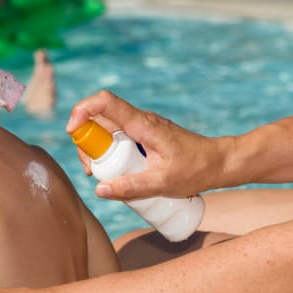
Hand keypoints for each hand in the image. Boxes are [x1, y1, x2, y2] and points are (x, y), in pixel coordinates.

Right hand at [66, 90, 222, 199]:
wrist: (220, 163)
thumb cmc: (196, 169)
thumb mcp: (162, 183)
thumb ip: (130, 187)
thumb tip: (100, 189)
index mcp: (142, 124)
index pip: (105, 102)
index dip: (82, 111)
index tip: (72, 132)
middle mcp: (139, 121)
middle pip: (98, 120)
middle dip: (86, 143)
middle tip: (92, 172)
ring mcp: (141, 129)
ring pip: (107, 132)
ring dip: (97, 152)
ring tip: (105, 178)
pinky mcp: (144, 138)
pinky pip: (118, 140)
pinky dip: (110, 155)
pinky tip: (118, 175)